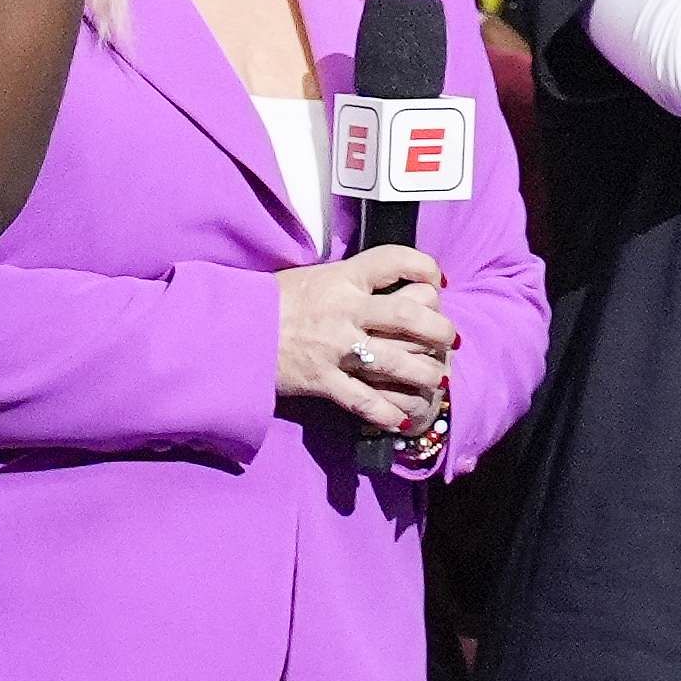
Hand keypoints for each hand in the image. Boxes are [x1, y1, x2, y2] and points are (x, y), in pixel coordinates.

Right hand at [272, 244, 456, 425]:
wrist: (231, 332)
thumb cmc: (274, 301)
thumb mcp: (315, 277)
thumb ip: (353, 281)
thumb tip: (393, 281)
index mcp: (343, 279)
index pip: (395, 261)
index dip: (424, 266)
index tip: (439, 281)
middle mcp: (344, 311)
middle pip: (408, 315)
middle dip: (438, 328)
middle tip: (450, 339)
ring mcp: (334, 348)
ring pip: (395, 361)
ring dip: (424, 374)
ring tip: (438, 380)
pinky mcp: (321, 381)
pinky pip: (362, 401)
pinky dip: (386, 412)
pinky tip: (403, 419)